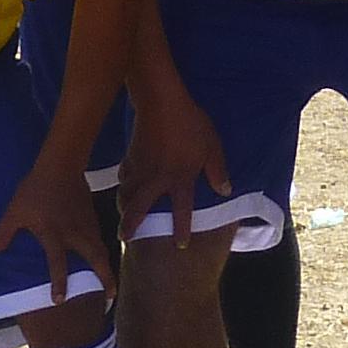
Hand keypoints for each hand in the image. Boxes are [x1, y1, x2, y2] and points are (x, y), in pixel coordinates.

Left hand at [0, 160, 113, 306]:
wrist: (60, 165)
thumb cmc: (35, 189)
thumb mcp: (15, 211)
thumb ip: (4, 232)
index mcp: (54, 234)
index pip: (58, 264)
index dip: (59, 284)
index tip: (59, 301)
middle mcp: (74, 233)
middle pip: (96, 259)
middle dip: (105, 278)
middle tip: (111, 296)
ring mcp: (86, 224)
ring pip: (101, 248)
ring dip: (106, 265)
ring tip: (110, 280)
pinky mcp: (92, 215)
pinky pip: (100, 237)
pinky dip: (102, 249)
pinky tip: (101, 255)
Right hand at [119, 86, 233, 243]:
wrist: (161, 101)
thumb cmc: (190, 123)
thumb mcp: (211, 146)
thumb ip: (217, 171)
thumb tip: (225, 191)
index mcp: (180, 179)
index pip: (181, 212)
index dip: (181, 230)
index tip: (180, 245)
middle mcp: (157, 179)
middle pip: (139, 208)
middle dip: (130, 226)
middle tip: (124, 238)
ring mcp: (141, 168)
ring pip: (126, 193)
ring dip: (123, 206)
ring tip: (122, 216)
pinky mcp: (131, 155)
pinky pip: (124, 174)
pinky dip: (122, 182)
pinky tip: (123, 184)